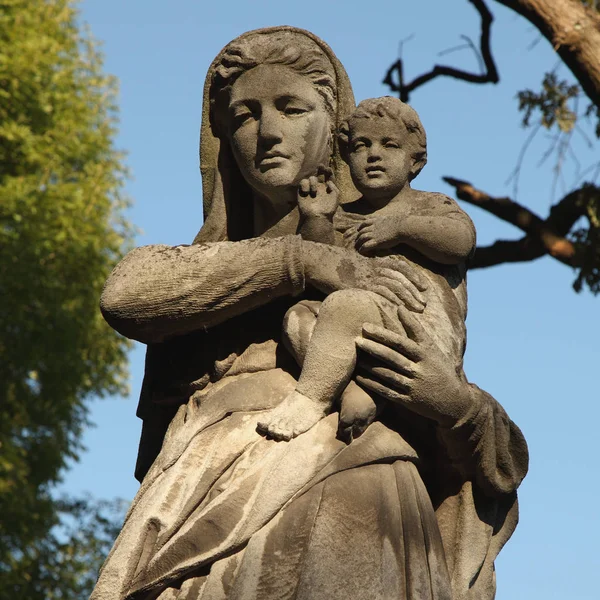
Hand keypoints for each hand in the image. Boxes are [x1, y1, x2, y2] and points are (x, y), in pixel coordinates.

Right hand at [297, 171, 338, 219]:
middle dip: (320, 169)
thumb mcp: (336, 197)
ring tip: (314, 193)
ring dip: (313, 183)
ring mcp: (311, 189)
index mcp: (328, 188)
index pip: (328, 177)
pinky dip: (305, 185)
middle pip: (319, 174)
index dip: (328, 171)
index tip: (328, 169)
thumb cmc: (328, 209)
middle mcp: (319, 187)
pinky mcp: (302, 191)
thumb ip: (334, 187)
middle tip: (321, 166)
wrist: (317, 217)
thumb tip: (328, 181)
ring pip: (311, 178)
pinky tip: (307, 193)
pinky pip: (303, 182)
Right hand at [302, 241, 427, 311]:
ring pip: (394, 286)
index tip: (424, 287)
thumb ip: (362, 275)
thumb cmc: (331, 265)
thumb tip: (368, 287)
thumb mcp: (351, 268)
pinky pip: (380, 292)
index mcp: (373, 262)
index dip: (414, 276)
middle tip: (424, 304)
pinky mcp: (359, 285)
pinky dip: (392, 300)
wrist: (317, 260)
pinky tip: (400, 309)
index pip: (400, 267)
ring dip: (408, 299)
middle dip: (414, 292)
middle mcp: (373, 268)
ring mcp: (367, 276)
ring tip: (418, 310)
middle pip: (401, 278)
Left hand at [354, 304, 472, 425]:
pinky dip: (372, 384)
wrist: (453, 401)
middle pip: (392, 357)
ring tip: (355, 357)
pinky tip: (359, 377)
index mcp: (426, 354)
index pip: (401, 342)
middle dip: (373, 348)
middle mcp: (419, 369)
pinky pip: (387, 391)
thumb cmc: (438, 368)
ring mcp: (413, 386)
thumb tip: (400, 307)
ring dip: (370, 366)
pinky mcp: (408, 401)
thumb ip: (414, 329)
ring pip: (388, 374)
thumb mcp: (431, 348)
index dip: (383, 334)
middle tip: (356, 340)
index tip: (366, 326)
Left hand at [355, 215, 402, 253]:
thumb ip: (388, 220)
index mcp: (377, 221)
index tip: (358, 230)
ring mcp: (374, 234)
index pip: (364, 223)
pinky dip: (362, 249)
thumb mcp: (392, 219)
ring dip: (358, 243)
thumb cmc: (401, 224)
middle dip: (358, 236)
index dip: (360, 227)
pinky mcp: (376, 242)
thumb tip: (393, 220)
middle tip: (357, 241)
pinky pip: (365, 246)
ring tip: (358, 247)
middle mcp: (373, 227)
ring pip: (361, 238)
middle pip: (361, 231)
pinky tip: (362, 251)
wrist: (403, 227)